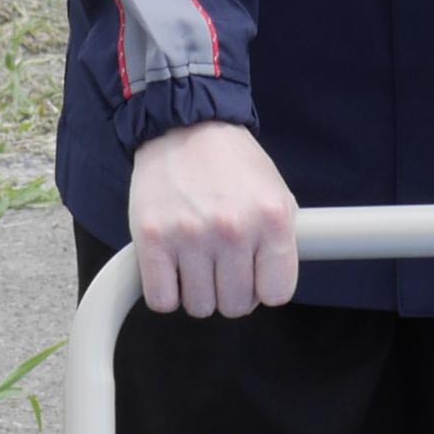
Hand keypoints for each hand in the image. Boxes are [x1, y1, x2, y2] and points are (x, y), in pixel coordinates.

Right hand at [126, 121, 297, 319]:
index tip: (253, 274)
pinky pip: (161, 300)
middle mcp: (234, 229)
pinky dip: (166, 291)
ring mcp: (191, 235)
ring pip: (199, 306)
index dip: (264, 288)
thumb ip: (282, 243)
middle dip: (230, 290)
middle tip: (221, 263)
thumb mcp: (277, 194)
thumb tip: (273, 288)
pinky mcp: (152, 238)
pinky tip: (171, 267)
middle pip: (236, 305)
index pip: (277, 294)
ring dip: (197, 291)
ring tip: (195, 259)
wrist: (184, 126)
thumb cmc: (232, 164)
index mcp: (272, 218)